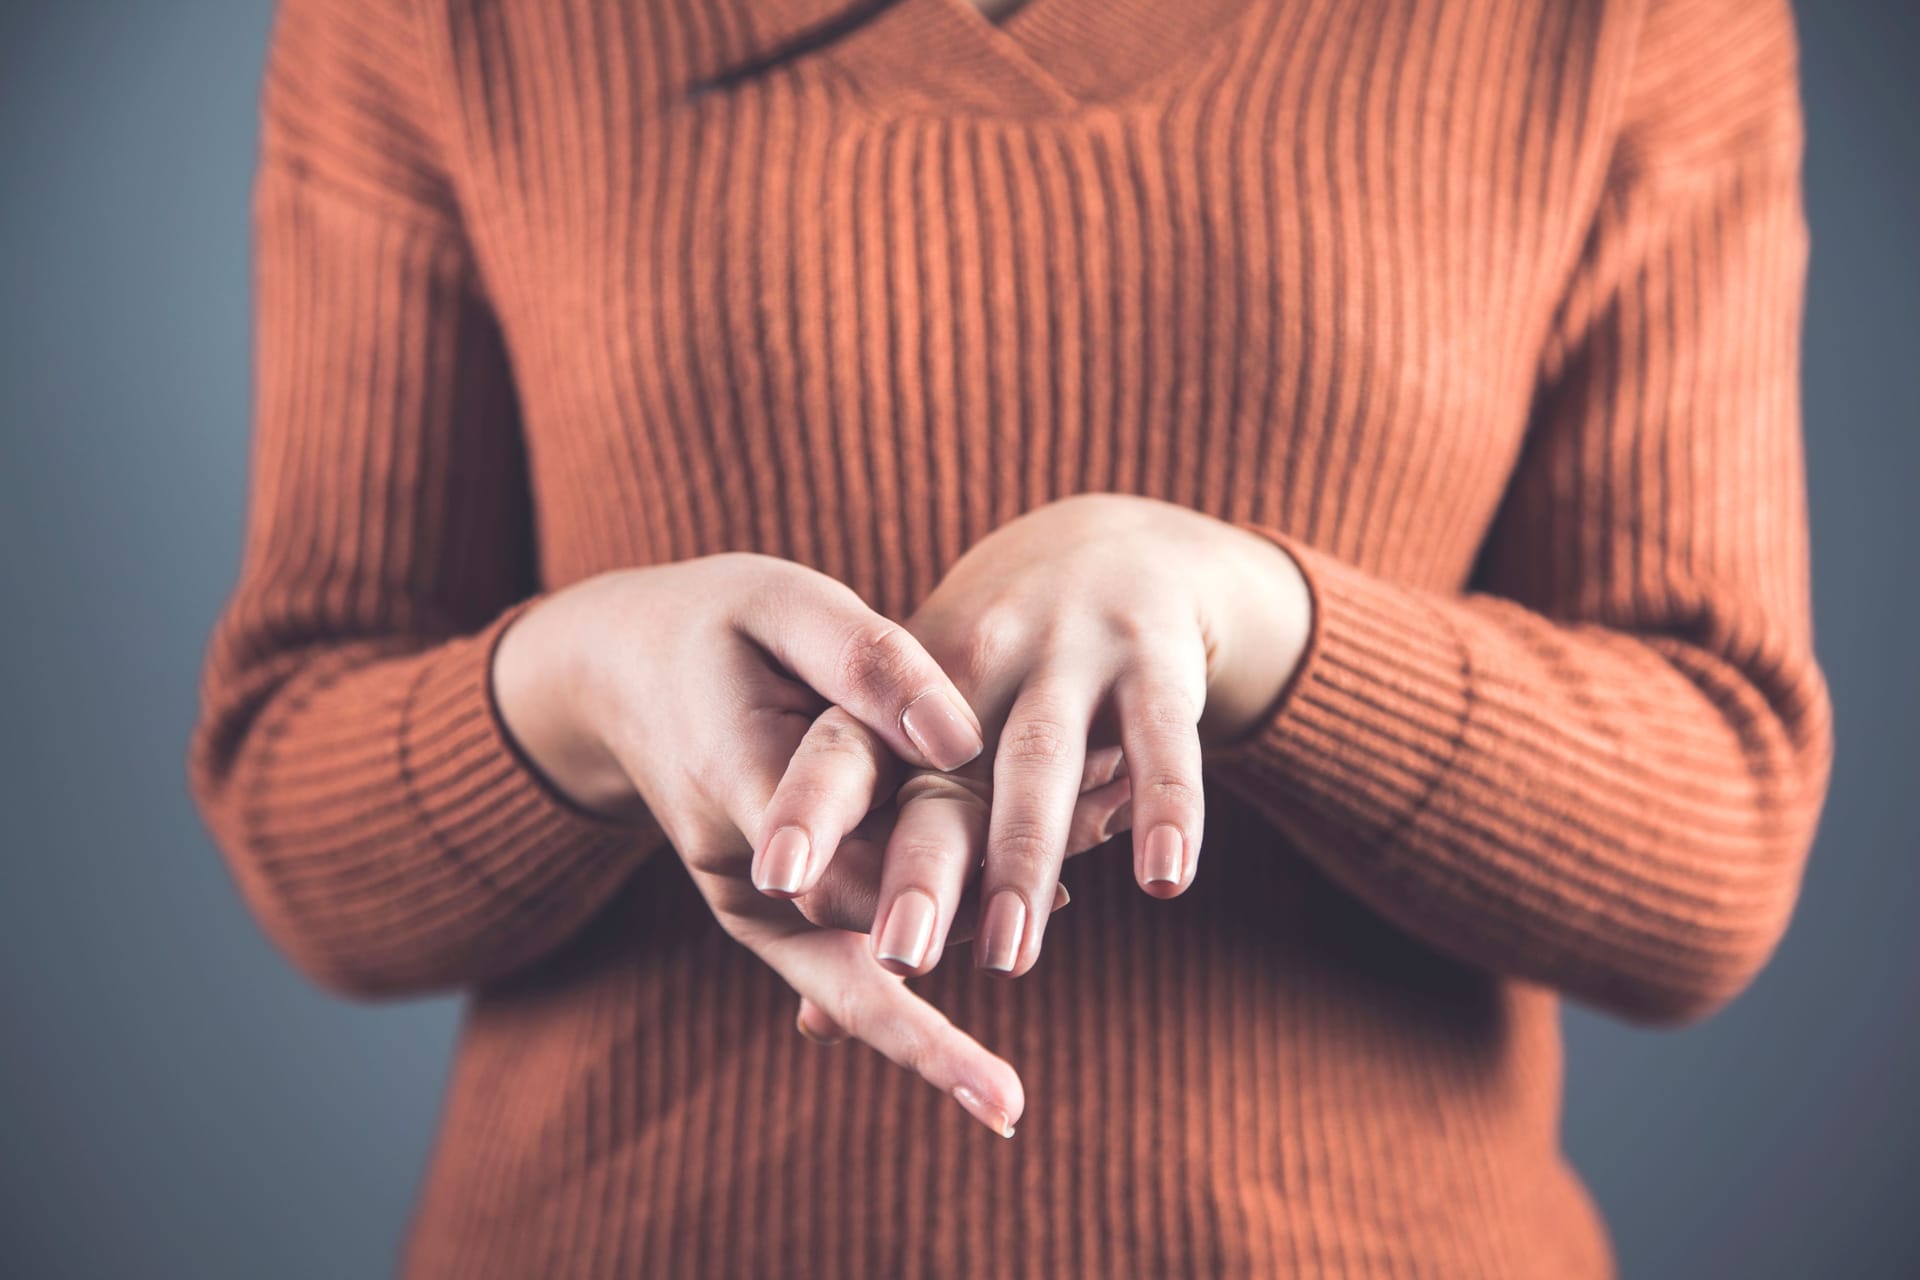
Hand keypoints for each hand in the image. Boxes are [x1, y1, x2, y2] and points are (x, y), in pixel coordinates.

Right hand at [491, 552, 1103, 1134]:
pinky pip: (841, 968)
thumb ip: (871, 666)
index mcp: (739, 782)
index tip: (1018, 932)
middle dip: (932, 1015)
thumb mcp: (786, 605)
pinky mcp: (772, 915)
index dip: (925, 906)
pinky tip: (977, 1067)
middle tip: (1005, 1098)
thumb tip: (961, 745)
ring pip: (845, 984)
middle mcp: (741, 868)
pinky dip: (910, 998)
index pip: (836, 867)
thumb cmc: (717, 626)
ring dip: (925, 1039)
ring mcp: (751, 904)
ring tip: (1003, 1105)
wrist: (623, 671)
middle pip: (847, 954)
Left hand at [760, 493, 1311, 984]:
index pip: (844, 749)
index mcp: (902, 690)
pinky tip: (1163, 880)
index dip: (811, 811)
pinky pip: (1162, 744)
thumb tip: (812, 1022)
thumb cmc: (993, 685)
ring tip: (1010, 957)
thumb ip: (877, 872)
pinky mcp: (1154, 663)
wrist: (1113, 549)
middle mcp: (975, 669)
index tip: (774, 879)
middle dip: (922, 869)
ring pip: (1038, 766)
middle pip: (941, 781)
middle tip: (897, 958)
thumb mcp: (923, 742)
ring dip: (1024, 859)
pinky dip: (1164, 808)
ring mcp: (1067, 659)